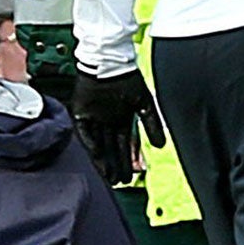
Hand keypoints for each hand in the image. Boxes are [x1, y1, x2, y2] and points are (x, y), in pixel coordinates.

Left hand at [72, 67, 164, 185]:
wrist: (111, 62)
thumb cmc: (128, 78)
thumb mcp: (145, 104)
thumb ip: (152, 124)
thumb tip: (161, 145)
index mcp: (121, 118)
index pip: (124, 144)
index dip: (127, 160)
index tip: (131, 175)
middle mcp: (107, 120)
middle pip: (111, 148)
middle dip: (116, 165)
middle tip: (119, 182)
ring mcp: (94, 117)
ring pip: (99, 144)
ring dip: (103, 160)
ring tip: (108, 177)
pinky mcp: (81, 113)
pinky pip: (85, 133)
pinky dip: (91, 145)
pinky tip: (97, 158)